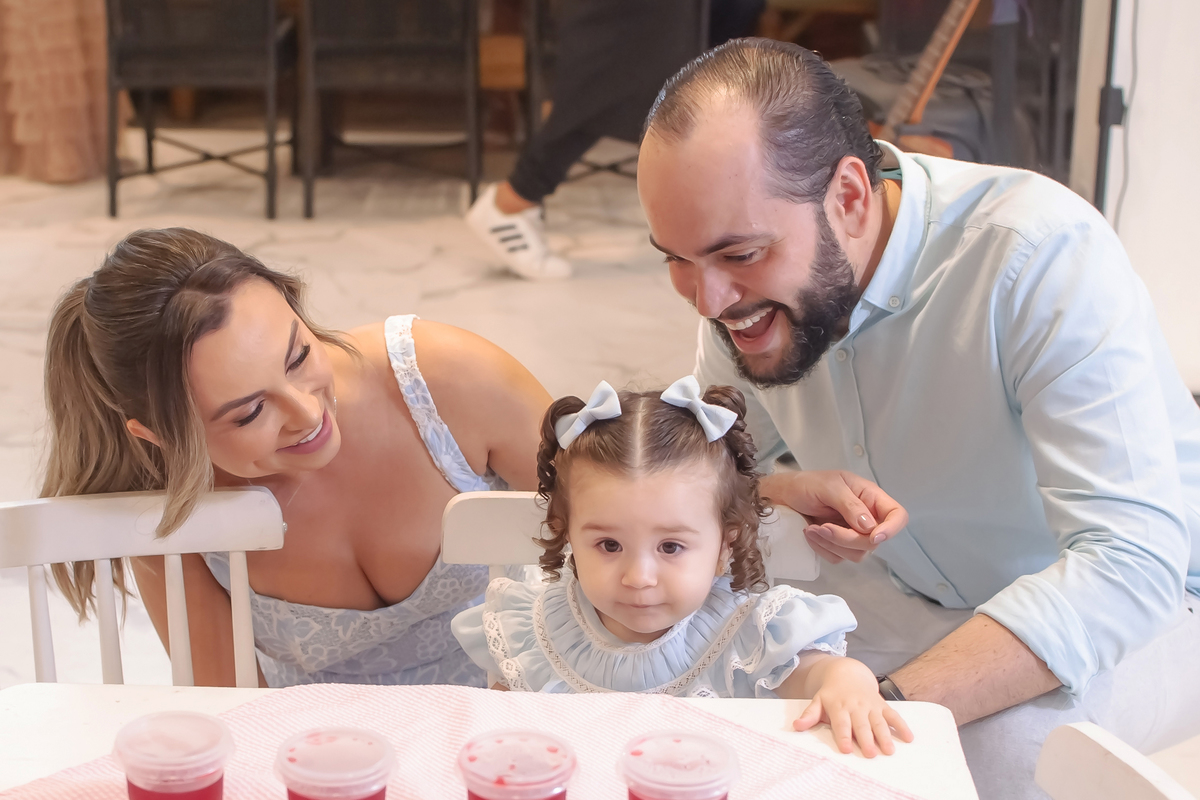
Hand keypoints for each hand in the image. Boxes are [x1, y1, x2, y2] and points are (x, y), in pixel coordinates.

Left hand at [760, 470, 907, 562]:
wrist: (782, 497)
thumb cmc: (807, 484)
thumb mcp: (828, 487)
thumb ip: (850, 504)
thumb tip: (870, 527)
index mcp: (870, 498)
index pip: (897, 516)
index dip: (892, 529)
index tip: (873, 537)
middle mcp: (866, 518)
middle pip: (874, 542)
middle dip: (847, 538)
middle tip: (823, 527)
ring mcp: (853, 534)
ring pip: (857, 554)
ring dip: (832, 544)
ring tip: (812, 529)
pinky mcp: (838, 546)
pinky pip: (839, 558)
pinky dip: (822, 549)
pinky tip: (809, 534)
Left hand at [792, 657, 913, 756]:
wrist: (847, 674)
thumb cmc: (831, 694)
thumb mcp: (818, 701)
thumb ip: (809, 715)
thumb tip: (796, 726)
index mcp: (839, 706)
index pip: (841, 723)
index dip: (844, 735)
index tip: (847, 749)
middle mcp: (855, 706)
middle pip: (861, 724)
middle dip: (866, 739)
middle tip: (870, 754)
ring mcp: (870, 705)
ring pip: (878, 721)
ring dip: (885, 735)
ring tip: (889, 750)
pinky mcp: (882, 705)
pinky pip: (893, 715)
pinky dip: (901, 725)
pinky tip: (908, 738)